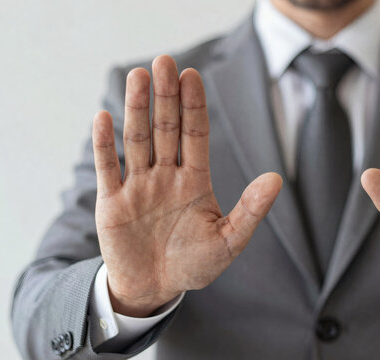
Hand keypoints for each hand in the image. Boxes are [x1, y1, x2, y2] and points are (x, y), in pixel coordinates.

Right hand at [92, 55, 281, 316]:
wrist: (155, 288)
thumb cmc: (194, 264)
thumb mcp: (229, 241)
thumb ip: (250, 210)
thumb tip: (276, 179)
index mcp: (194, 180)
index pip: (194, 134)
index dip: (194, 106)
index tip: (192, 76)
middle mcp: (165, 175)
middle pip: (165, 128)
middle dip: (166, 96)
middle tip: (165, 62)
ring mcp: (138, 185)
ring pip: (137, 139)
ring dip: (136, 109)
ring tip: (139, 76)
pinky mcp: (112, 202)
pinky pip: (107, 168)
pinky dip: (104, 145)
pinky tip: (103, 117)